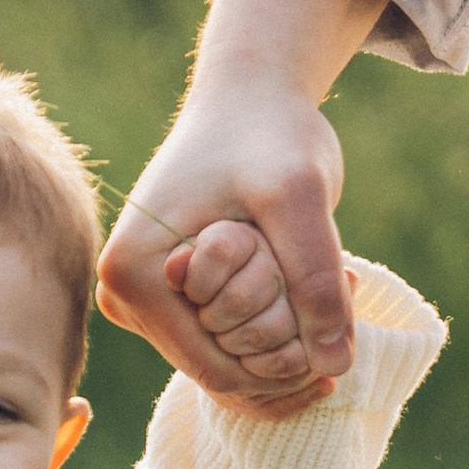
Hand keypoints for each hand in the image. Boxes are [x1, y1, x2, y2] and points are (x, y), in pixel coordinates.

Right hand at [97, 0, 383, 406]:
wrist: (253, 98)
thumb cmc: (269, 132)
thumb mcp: (300, 195)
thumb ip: (316, 277)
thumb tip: (335, 367)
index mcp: (133, 278)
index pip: (217, 370)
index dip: (285, 365)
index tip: (339, 310)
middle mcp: (125, 298)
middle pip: (223, 371)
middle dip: (290, 345)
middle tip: (343, 274)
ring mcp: (145, 303)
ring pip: (233, 362)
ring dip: (291, 338)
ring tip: (337, 275)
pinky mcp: (171, 301)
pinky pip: (231, 345)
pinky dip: (283, 330)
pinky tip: (322, 287)